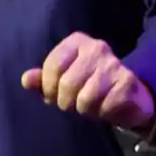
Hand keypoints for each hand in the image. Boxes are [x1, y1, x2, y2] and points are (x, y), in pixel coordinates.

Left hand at [22, 32, 155, 132]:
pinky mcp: (127, 82)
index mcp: (77, 42)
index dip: (48, 87)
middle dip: (65, 102)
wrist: (129, 96)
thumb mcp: (63, 80)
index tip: (52, 95)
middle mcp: (96, 48)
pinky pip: (103, 107)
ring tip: (90, 105)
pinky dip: (101, 113)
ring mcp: (114, 64)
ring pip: (84, 98)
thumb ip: (43, 79)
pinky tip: (106, 106)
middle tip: (72, 103)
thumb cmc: (89, 85)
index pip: (53, 65)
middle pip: (66, 84)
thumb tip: (26, 80)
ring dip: (84, 109)